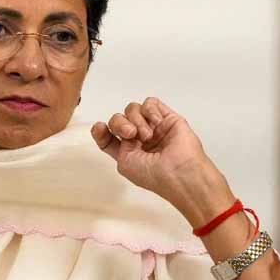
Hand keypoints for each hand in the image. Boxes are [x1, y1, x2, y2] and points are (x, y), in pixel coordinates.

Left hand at [90, 97, 224, 216]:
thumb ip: (112, 144)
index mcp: (128, 151)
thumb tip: (112, 128)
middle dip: (120, 124)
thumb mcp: (124, 163)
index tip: (100, 127)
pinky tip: (156, 123)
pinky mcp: (167, 118)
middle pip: (118, 119)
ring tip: (147, 135)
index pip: (109, 136)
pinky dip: (150, 110)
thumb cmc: (155, 175)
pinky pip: (150, 103)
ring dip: (136, 120)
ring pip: (132, 109)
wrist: (179, 172)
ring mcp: (153, 128)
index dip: (101, 131)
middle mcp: (140, 139)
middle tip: (131, 134)